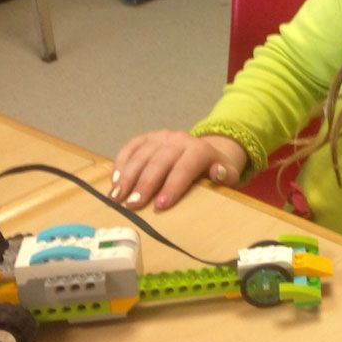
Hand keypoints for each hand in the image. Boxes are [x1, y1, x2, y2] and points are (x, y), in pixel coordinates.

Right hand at [111, 130, 247, 210]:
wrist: (202, 151)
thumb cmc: (211, 170)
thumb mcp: (226, 174)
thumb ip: (226, 176)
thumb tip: (217, 173)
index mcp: (200, 150)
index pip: (185, 167)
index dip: (173, 186)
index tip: (160, 205)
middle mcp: (179, 139)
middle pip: (160, 161)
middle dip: (145, 184)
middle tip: (133, 205)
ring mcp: (161, 136)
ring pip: (142, 155)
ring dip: (127, 176)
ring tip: (117, 197)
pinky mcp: (146, 137)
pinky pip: (130, 147)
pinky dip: (120, 163)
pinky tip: (114, 181)